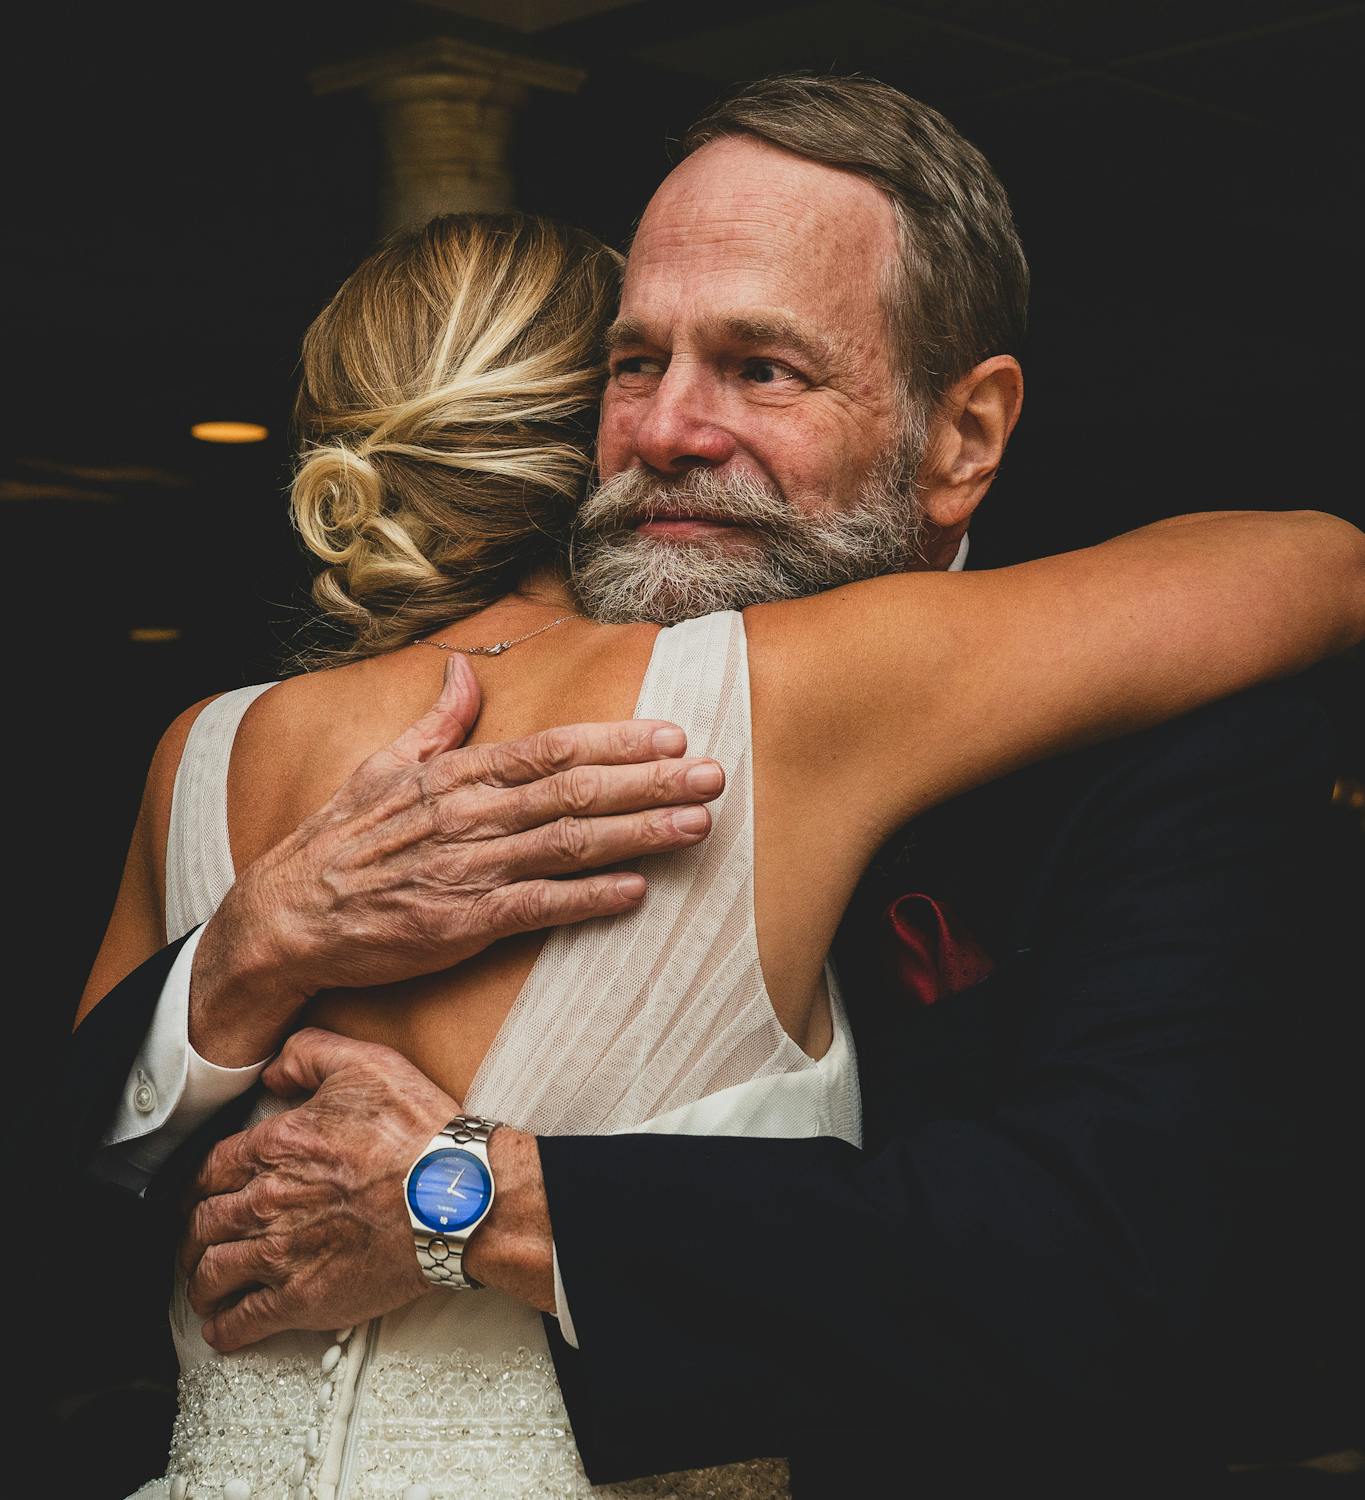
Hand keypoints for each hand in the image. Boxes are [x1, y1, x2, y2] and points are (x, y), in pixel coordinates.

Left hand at [180, 1028, 456, 1350]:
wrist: (456, 1197)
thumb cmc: (419, 1135)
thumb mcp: (366, 1064)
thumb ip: (309, 1054)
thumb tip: (274, 1071)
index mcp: (277, 1146)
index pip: (210, 1169)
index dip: (202, 1183)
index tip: (205, 1192)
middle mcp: (267, 1201)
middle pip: (202, 1224)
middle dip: (194, 1233)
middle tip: (200, 1239)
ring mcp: (281, 1254)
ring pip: (210, 1274)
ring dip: (201, 1281)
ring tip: (207, 1284)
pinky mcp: (302, 1298)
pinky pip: (242, 1322)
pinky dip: (224, 1328)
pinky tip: (224, 1326)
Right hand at [191, 653, 724, 1063]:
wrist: (284, 917)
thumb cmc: (339, 841)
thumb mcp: (381, 765)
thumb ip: (436, 723)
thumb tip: (461, 670)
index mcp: (454, 776)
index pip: (550, 750)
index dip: (616, 742)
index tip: (671, 735)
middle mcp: (468, 816)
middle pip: (574, 792)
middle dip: (649, 782)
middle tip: (711, 775)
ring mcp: (465, 870)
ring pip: (567, 845)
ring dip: (637, 834)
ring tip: (695, 825)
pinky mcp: (459, 925)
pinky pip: (535, 908)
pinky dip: (587, 899)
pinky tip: (635, 892)